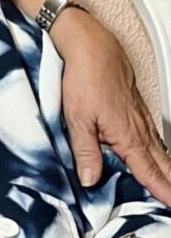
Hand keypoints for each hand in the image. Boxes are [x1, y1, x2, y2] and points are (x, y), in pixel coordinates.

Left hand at [51, 7, 170, 204]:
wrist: (91, 47)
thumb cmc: (84, 78)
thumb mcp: (77, 118)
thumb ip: (85, 151)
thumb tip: (89, 178)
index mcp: (126, 135)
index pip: (147, 170)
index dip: (160, 189)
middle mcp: (138, 127)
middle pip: (160, 162)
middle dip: (169, 181)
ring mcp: (139, 116)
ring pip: (157, 148)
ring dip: (166, 167)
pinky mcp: (134, 106)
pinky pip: (151, 133)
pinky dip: (158, 148)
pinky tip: (156, 152)